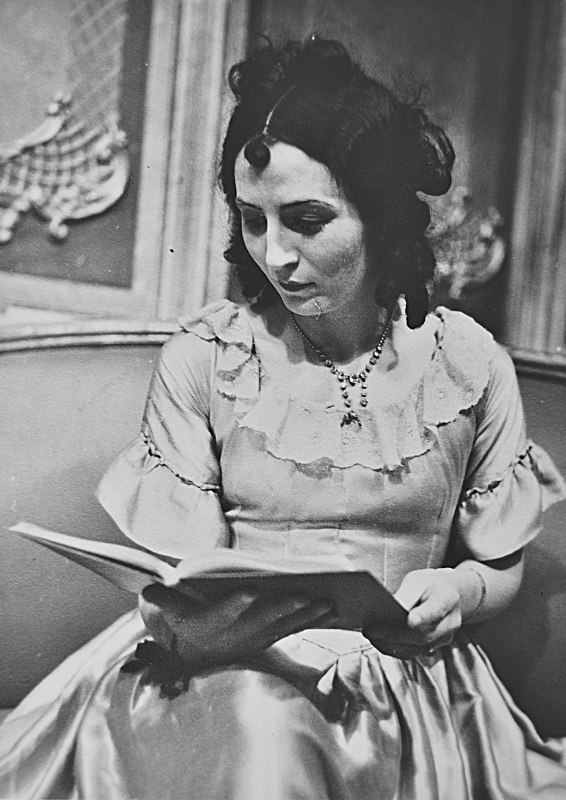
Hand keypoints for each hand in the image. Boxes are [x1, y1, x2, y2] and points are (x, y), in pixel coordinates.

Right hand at [142, 583, 335, 669]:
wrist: (194, 654)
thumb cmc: (182, 620)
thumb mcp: (167, 611)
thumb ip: (161, 599)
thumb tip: (148, 589)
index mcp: (206, 625)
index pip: (220, 614)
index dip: (234, 605)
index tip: (249, 592)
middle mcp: (233, 635)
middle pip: (261, 621)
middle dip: (284, 609)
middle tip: (306, 596)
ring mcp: (253, 639)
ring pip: (282, 626)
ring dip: (305, 615)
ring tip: (328, 601)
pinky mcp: (268, 638)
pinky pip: (292, 630)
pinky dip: (312, 620)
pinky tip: (332, 609)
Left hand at [363, 568, 462, 658]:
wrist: (446, 593)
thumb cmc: (428, 585)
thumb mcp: (416, 580)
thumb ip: (405, 594)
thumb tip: (389, 608)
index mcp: (447, 598)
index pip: (436, 610)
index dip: (422, 617)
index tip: (409, 620)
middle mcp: (450, 622)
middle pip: (423, 634)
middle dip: (395, 635)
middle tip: (372, 630)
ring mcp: (445, 638)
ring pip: (418, 648)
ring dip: (392, 644)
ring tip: (372, 636)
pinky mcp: (435, 647)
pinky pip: (415, 652)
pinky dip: (396, 649)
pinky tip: (381, 642)